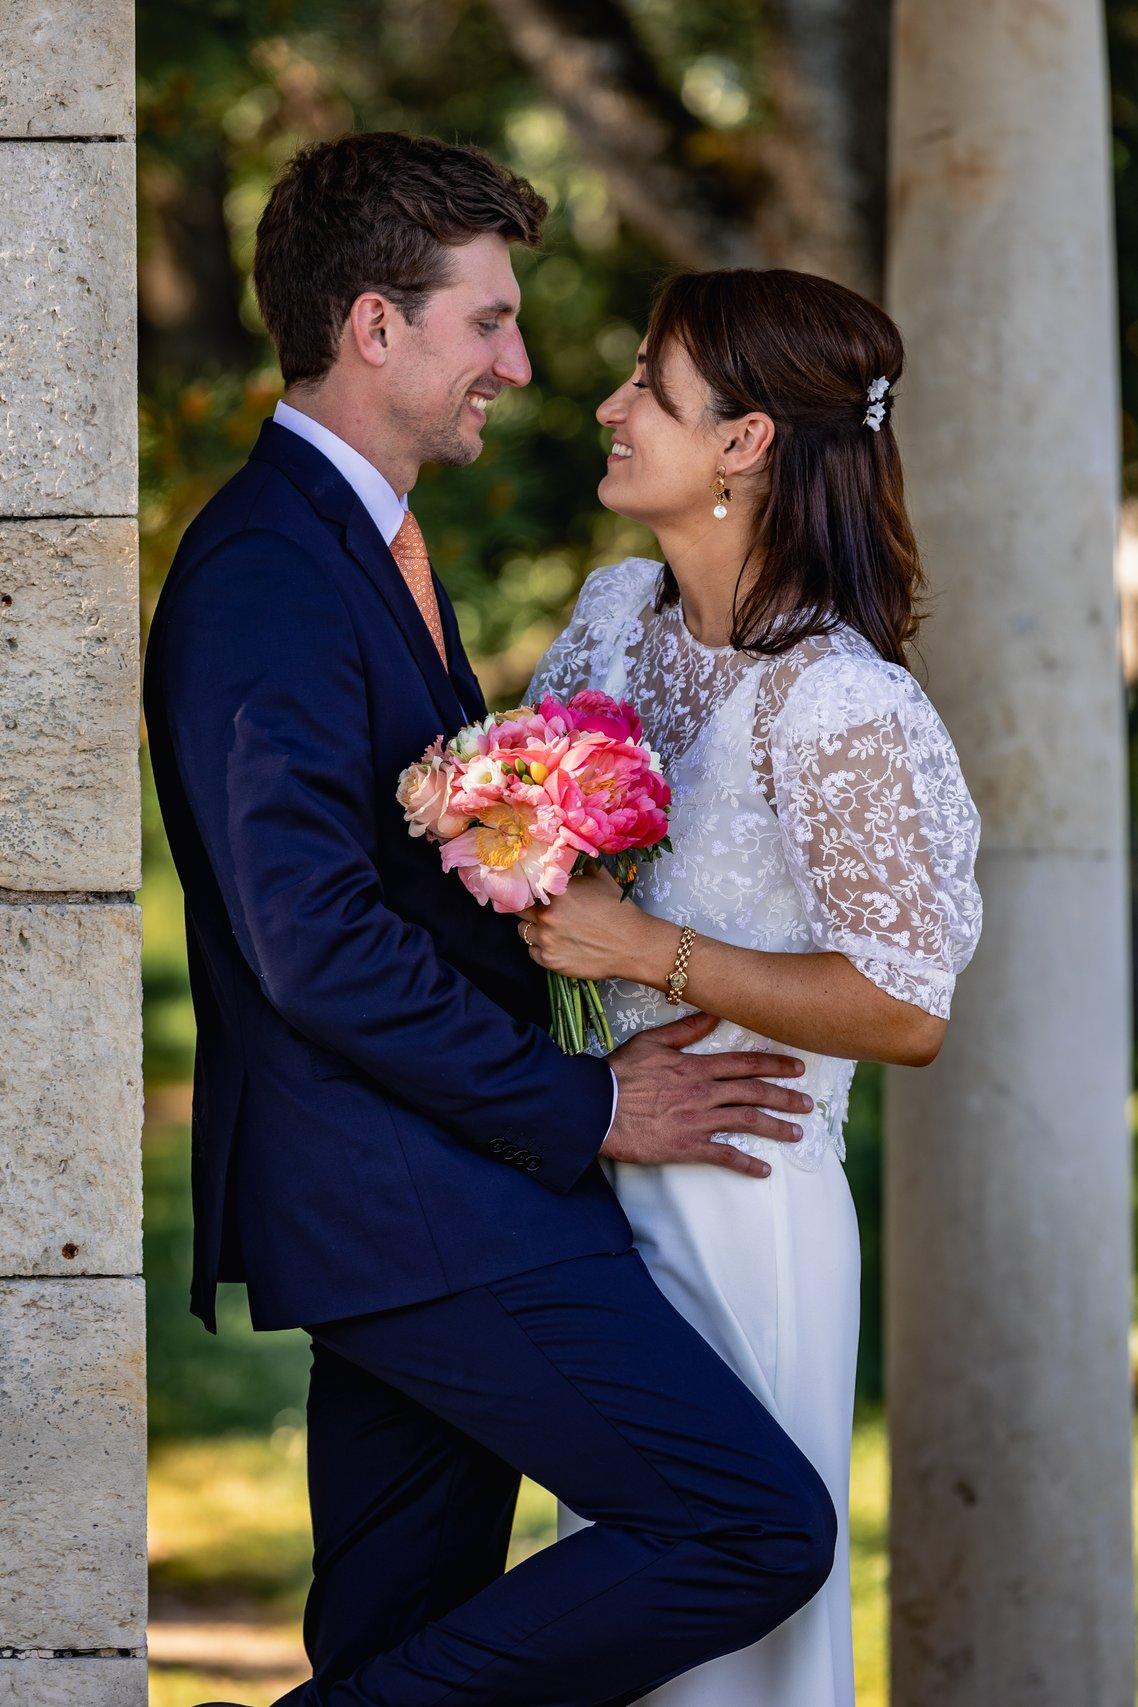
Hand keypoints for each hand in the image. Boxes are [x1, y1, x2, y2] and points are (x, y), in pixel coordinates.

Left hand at [517, 865, 635, 980]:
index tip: (530, 891)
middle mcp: (546, 915)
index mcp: (556, 892)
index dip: (526, 888)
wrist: (631, 944)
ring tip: (550, 928)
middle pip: (519, 909)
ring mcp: (546, 940)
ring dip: (533, 928)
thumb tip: (571, 849)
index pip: (525, 887)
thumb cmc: (618, 910)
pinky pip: (532, 953)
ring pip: (523, 931)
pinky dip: (540, 949)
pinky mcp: (550, 961)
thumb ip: (581, 864)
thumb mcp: (601, 878)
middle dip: (527, 908)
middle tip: (539, 910)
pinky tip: (555, 944)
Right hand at [602, 1009, 811, 1179]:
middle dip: (785, 1097)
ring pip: (747, 1122)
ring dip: (776, 1127)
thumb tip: (713, 1014)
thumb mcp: (652, 1042)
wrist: (597, 1109)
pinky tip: (764, 1170)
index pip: (745, 1063)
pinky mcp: (687, 1146)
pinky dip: (746, 1164)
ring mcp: (698, 1121)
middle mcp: (704, 1093)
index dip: (775, 1064)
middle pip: (754, 1093)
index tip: (797, 1068)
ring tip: (796, 1133)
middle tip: (807, 1103)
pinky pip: (725, 1156)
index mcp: (697, 1067)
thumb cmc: (620, 1073)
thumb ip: (686, 1030)